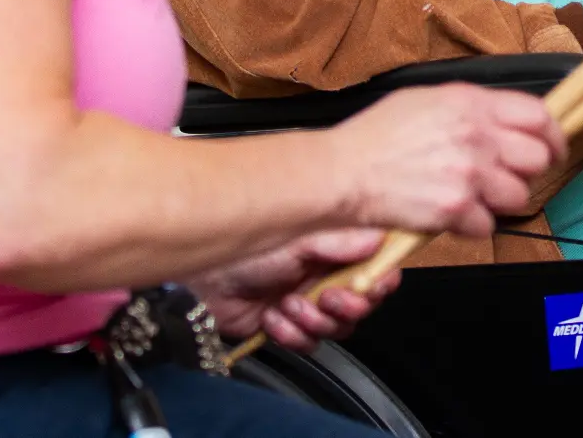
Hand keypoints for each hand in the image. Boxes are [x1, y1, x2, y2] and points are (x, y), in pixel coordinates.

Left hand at [191, 228, 396, 350]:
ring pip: (338, 328)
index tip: (368, 284)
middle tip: (326, 296)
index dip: (380, 279)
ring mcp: (309, 302)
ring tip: (288, 303)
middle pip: (364, 303)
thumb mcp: (298, 238)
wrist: (202, 279)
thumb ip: (341, 240)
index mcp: (335, 248)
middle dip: (347, 305)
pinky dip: (291, 334)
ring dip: (314, 320)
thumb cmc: (243, 248)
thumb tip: (379, 238)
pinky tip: (273, 317)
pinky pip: (308, 344)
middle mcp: (326, 275)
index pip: (378, 265)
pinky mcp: (290, 327)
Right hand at [329, 84, 565, 237]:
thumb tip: (505, 118)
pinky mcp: (455, 209)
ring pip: (517, 197)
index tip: (555, 147)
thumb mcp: (426, 99)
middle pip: (537, 159)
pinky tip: (450, 213)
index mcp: (471, 103)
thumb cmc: (376, 136)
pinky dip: (472, 225)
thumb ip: (471, 107)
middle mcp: (476, 136)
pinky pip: (488, 226)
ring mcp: (468, 174)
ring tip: (471, 196)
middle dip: (527, 172)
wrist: (343, 172)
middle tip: (507, 177)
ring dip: (499, 201)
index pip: (539, 116)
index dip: (555, 135)